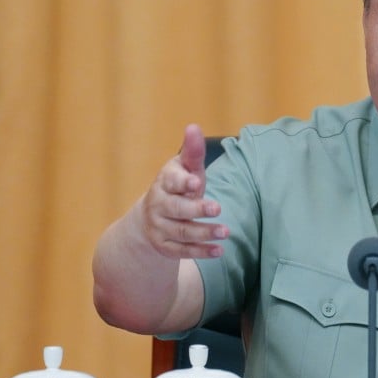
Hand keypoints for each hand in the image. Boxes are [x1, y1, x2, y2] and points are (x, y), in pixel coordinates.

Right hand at [134, 123, 227, 258]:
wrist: (151, 218)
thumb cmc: (177, 186)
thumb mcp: (184, 168)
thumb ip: (192, 152)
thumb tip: (193, 126)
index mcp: (164, 183)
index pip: (172, 181)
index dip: (183, 182)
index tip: (197, 182)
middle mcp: (159, 205)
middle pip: (177, 209)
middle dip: (196, 209)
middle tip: (218, 208)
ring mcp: (160, 228)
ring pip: (182, 232)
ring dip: (204, 232)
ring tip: (226, 232)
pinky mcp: (165, 247)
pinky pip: (183, 251)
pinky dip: (201, 251)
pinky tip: (219, 250)